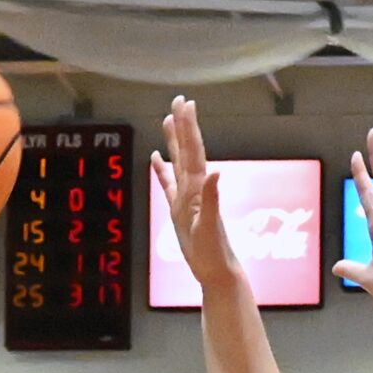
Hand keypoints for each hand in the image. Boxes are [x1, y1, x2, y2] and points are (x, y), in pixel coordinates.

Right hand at [150, 96, 239, 285]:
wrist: (216, 271)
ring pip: (177, 162)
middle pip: (185, 150)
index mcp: (198, 188)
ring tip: (167, 120)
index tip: (186, 104)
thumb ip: (211, 199)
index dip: (189, 128)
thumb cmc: (214, 253)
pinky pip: (168, 184)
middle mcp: (193, 188)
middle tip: (178, 100)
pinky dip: (161, 170)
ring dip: (172, 141)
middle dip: (182, 125)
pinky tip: (156, 158)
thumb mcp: (209, 227)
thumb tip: (215, 172)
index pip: (193, 151)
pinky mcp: (179, 210)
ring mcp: (186, 198)